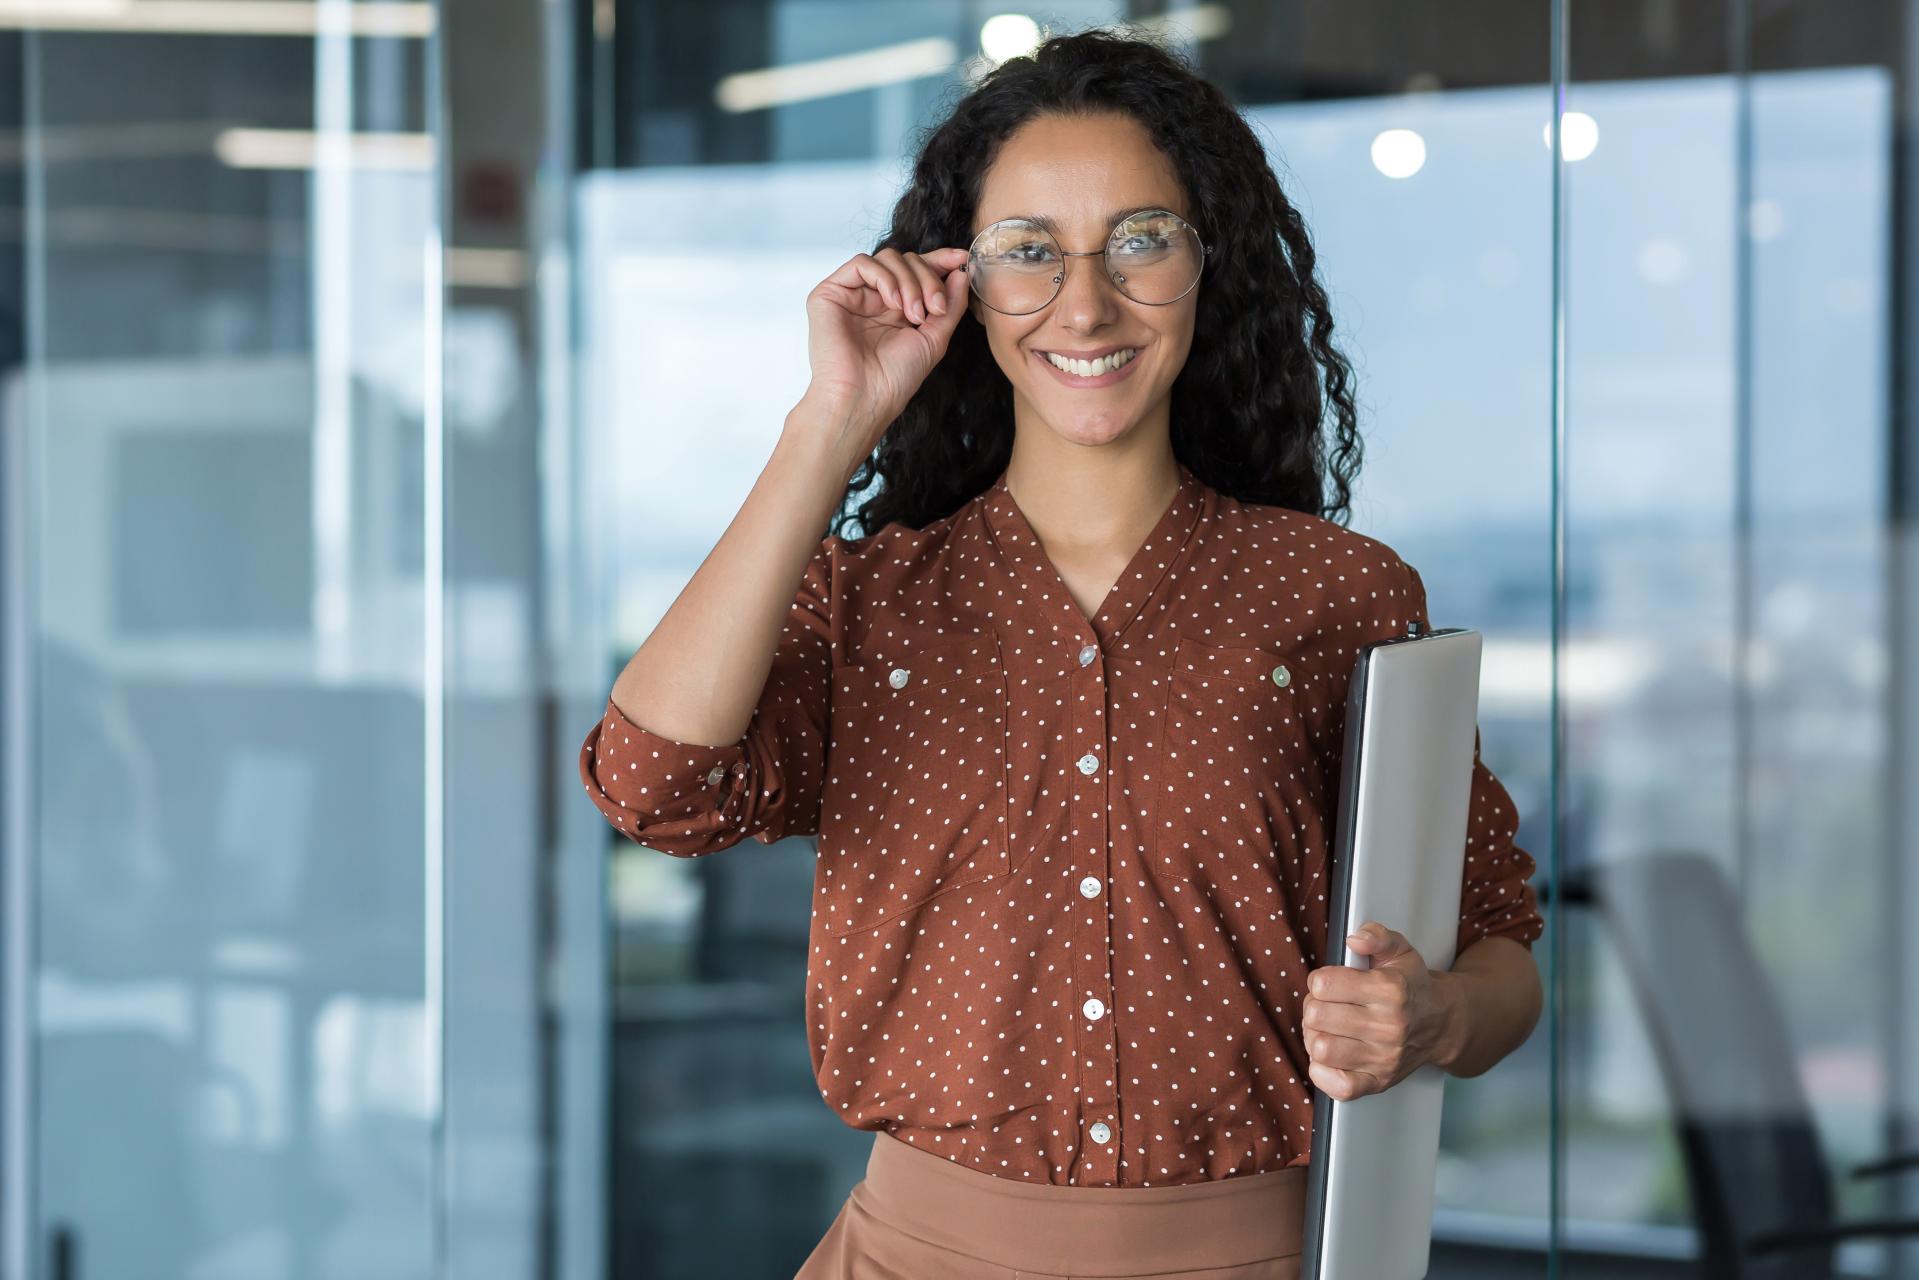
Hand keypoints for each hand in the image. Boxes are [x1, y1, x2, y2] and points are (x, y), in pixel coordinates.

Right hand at [802, 246, 971, 450]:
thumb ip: (950, 305)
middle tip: (934, 309)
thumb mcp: (934, 338)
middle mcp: (873, 298)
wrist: (864, 398)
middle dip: (928, 280)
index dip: (940, 261)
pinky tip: (892, 303)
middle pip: (906, 261)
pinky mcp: (830, 293)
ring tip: (913, 314)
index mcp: (896, 309)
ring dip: (910, 282)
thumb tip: (960, 271)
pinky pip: (862, 263)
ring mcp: (852, 294)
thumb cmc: (894, 379)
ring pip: (887, 259)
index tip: (962, 259)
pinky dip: (885, 278)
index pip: (918, 271)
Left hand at [1302, 921, 1449, 1100]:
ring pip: (1320, 1048)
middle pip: (1316, 1015)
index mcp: (1390, 990)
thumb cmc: (1411, 986)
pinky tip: (1332, 1053)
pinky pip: (1337, 1086)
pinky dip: (1323, 1071)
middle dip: (1314, 1006)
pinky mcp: (1378, 1082)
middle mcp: (1389, 1027)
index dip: (1319, 980)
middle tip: (1328, 1005)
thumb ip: (1376, 936)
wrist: (1440, 1024)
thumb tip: (1355, 940)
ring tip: (1329, 1028)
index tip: (1330, 983)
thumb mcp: (1399, 950)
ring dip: (1315, 1035)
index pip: (1324, 984)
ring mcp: (1384, 1058)